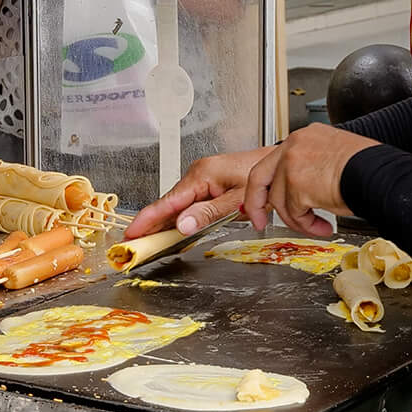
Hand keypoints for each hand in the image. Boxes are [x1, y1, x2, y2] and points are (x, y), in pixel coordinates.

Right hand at [126, 146, 269, 238]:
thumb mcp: (236, 200)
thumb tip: (181, 225)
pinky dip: (178, 217)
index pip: (166, 202)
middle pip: (167, 204)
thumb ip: (207, 213)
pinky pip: (187, 202)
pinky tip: (171, 230)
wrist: (280, 167)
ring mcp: (202, 178)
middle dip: (150, 225)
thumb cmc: (264, 179)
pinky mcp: (208, 183)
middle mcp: (197, 174)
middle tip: (135, 245)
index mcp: (201, 175)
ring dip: (164, 223)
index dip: (146, 221)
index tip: (131, 234)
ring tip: (148, 241)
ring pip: (177, 204)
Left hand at [242, 124, 376, 237]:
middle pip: (259, 178)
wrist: (378, 174)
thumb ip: (310, 168)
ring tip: (317, 226)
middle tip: (260, 222)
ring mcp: (292, 164)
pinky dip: (306, 225)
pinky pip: (294, 213)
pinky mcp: (296, 185)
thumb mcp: (334, 158)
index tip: (263, 200)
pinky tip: (322, 226)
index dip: (265, 185)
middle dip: (257, 205)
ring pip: (280, 202)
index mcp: (304, 138)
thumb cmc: (368, 168)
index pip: (272, 161)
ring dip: (298, 220)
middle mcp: (293, 146)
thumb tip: (299, 191)